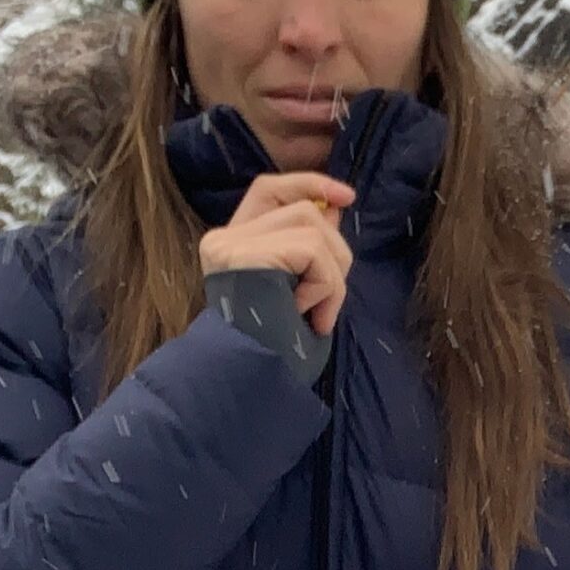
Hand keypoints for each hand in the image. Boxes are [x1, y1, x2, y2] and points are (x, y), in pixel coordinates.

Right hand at [199, 173, 356, 338]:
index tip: (346, 197)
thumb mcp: (300, 288)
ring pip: (312, 226)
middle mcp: (223, 240)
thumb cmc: (277, 350)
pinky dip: (325, 285)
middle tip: (327, 301)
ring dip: (332, 275)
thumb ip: (310, 245)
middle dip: (334, 252)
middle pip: (303, 211)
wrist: (255, 384)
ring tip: (318, 314)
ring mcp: (231, 246)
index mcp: (232, 245)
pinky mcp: (245, 256)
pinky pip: (311, 250)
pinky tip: (310, 315)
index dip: (309, 184)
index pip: (270, 189)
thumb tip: (336, 206)